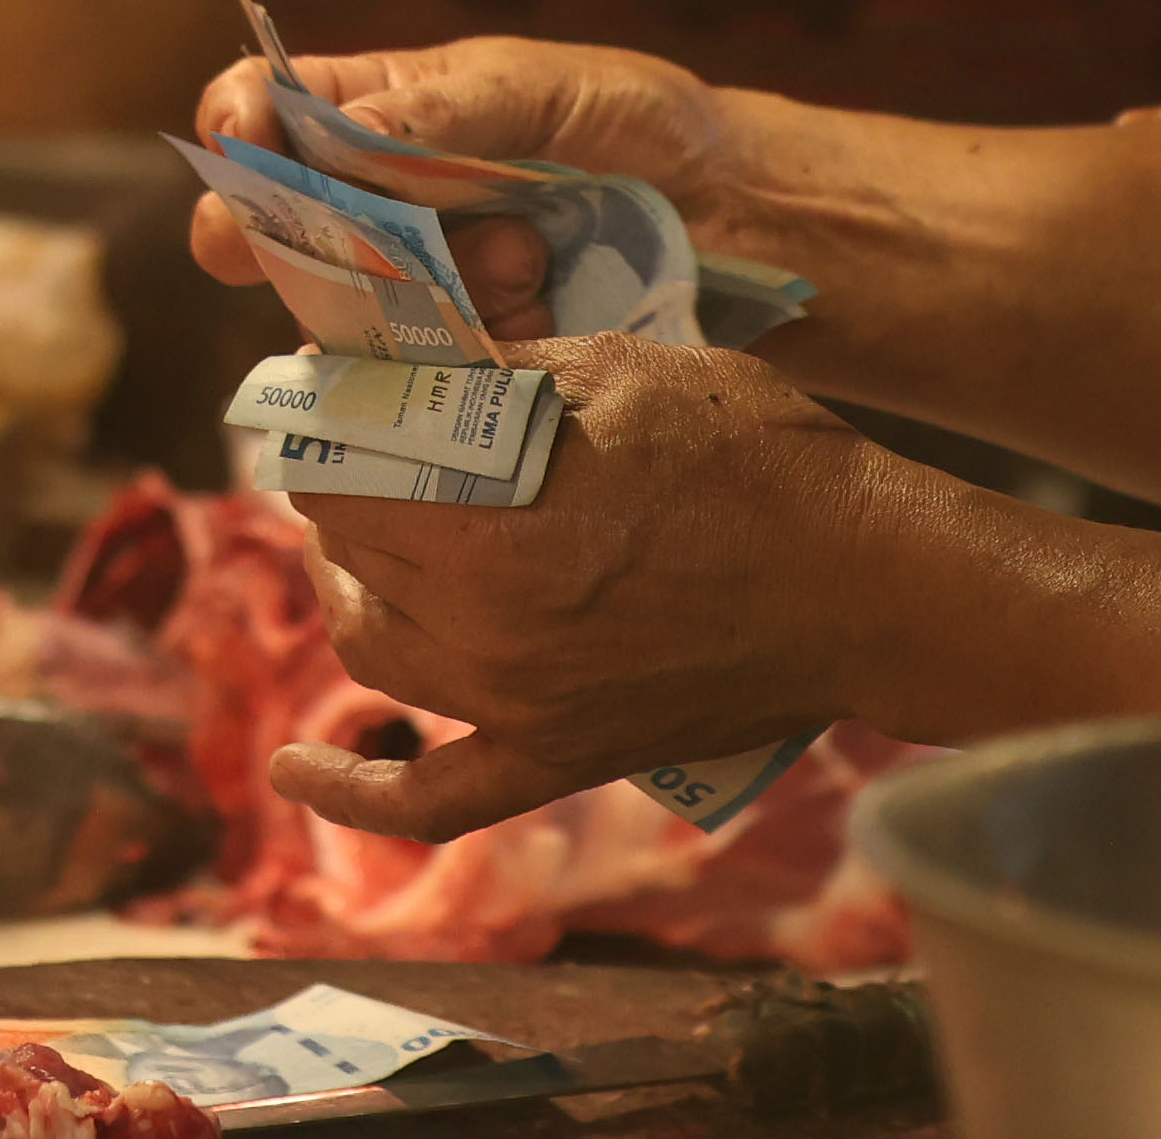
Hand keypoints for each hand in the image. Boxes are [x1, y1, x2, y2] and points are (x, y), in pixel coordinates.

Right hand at [187, 36, 727, 331]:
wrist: (732, 216)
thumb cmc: (635, 123)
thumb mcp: (540, 90)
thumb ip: (443, 114)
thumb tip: (338, 132)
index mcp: (377, 110)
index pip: (263, 106)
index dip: (237, 121)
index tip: (243, 139)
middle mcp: (372, 201)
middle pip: (272, 228)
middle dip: (280, 236)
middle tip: (292, 245)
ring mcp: (411, 286)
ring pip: (344, 311)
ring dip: (416, 291)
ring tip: (527, 256)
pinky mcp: (458, 360)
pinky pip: (416, 374)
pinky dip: (473, 345)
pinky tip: (544, 310)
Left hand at [279, 334, 903, 840]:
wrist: (870, 583)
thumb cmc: (758, 460)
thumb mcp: (622, 371)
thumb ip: (504, 372)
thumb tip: (414, 361)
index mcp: (490, 533)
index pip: (342, 477)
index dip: (335, 425)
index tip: (348, 393)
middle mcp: (486, 633)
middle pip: (351, 559)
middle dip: (347, 493)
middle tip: (372, 446)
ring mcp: (520, 707)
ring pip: (374, 653)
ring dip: (351, 593)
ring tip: (362, 546)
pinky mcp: (560, 755)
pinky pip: (435, 798)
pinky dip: (357, 793)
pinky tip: (290, 775)